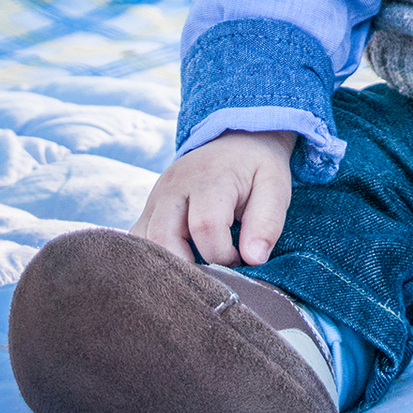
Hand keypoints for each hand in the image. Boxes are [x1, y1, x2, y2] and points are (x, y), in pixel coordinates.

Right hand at [131, 129, 295, 266]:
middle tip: (214, 273)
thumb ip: (267, 222)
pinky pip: (138, 238)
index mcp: (209, 177)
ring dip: (169, 265)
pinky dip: (153, 257)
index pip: (205, 227)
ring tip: (199, 269)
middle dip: (190, 267)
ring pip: (145, 242)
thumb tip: (253, 260)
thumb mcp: (275, 187)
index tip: (240, 258)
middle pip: (164, 237)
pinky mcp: (149, 207)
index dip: (223, 255)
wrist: (236, 139)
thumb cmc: (256, 169)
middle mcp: (175, 184)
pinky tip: (179, 262)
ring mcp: (157, 195)